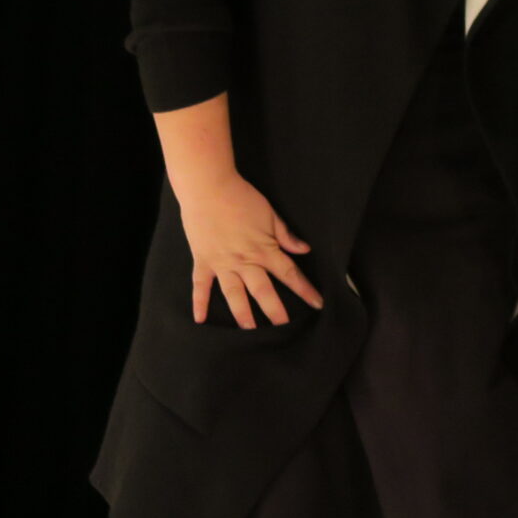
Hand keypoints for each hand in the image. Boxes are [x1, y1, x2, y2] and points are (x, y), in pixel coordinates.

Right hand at [178, 173, 324, 329]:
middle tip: (283, 328)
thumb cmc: (241, 197)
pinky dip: (199, 303)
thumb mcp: (270, 214)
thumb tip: (304, 250)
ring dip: (242, 314)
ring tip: (249, 331)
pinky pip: (200, 286)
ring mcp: (222, 263)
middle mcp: (244, 261)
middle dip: (275, 311)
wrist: (208, 187)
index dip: (305, 290)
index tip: (317, 303)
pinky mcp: (203, 260)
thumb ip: (286, 235)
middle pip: (263, 292)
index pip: (289, 274)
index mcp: (264, 249)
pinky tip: (200, 319)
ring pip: (234, 294)